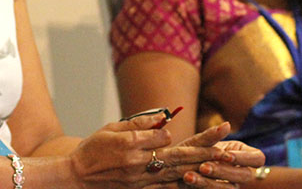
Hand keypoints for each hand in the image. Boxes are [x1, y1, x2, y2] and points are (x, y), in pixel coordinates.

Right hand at [68, 112, 226, 188]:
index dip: (167, 133)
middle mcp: (137, 163)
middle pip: (176, 157)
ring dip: (198, 170)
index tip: (166, 130)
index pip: (161, 137)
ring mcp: (140, 180)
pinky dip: (183, 184)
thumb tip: (164, 119)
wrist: (78, 177)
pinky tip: (198, 182)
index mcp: (129, 145)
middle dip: (202, 153)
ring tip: (218, 166)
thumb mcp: (112, 128)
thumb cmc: (93, 149)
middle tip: (223, 151)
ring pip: (175, 174)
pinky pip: (166, 187)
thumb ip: (139, 123)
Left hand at [177, 123, 265, 186]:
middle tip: (204, 166)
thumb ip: (212, 135)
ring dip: (211, 182)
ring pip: (230, 188)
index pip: (257, 158)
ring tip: (190, 175)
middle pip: (245, 175)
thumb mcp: (199, 142)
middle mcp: (240, 171)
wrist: (175, 167)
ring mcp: (231, 185)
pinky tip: (189, 180)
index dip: (245, 158)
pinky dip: (202, 186)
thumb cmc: (192, 151)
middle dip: (225, 171)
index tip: (226, 156)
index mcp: (242, 154)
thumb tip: (226, 124)